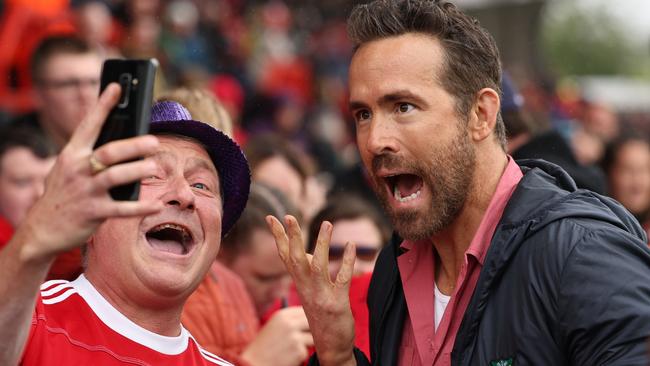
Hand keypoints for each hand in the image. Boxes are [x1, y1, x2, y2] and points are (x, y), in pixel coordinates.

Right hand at [15, 83, 162, 263]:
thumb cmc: (63, 194)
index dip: (103, 105)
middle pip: (108, 152)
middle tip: (153, 141)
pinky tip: (157, 205)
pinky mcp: (93, 213)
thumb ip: (90, 155)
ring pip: (115, 177)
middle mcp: (78, 170)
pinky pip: (122, 209)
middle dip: (132, 146)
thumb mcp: (68, 169)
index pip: (89, 125)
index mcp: (72, 155)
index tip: (117, 87)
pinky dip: (141, 207)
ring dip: (137, 171)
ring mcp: (86, 191)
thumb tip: (124, 140)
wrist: (40, 230)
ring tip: (154, 167)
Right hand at [241, 306, 312, 365]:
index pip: (305, 310)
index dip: (310, 317)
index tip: (313, 323)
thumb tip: (314, 320)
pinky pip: (306, 352)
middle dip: (313, 330)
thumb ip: (291, 321)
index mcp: (282, 315)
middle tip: (309, 337)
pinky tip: (287, 358)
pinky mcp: (298, 351)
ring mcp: (294, 337)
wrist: (253, 364)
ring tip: (291, 349)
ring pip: (313, 338)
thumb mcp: (275, 327)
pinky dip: (299, 357)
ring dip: (306, 345)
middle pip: (313, 322)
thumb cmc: (264, 347)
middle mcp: (289, 324)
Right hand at [266, 215, 356, 365]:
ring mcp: (321, 296)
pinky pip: (342, 279)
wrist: (330, 348)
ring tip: (327, 223)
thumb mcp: (310, 293)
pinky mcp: (337, 303)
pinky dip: (347, 261)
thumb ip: (307, 273)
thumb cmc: (321, 317)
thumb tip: (306, 252)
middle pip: (294, 259)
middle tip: (289, 216)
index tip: (271, 218)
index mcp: (299, 285)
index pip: (284, 257)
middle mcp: (306, 289)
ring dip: (321, 244)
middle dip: (291, 237)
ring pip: (317, 266)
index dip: (278, 237)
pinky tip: (351, 246)